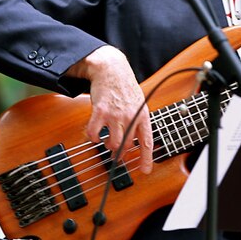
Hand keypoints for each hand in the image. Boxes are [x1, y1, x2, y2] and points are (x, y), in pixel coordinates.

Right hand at [67, 45, 152, 173]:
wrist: (112, 69)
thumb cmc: (125, 87)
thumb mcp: (139, 103)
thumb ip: (138, 121)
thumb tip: (136, 140)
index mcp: (142, 115)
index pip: (147, 141)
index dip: (146, 158)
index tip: (145, 170)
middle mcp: (130, 116)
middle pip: (127, 145)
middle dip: (121, 153)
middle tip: (117, 154)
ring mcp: (115, 114)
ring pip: (113, 143)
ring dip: (108, 146)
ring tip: (107, 141)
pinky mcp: (100, 111)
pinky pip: (95, 133)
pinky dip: (93, 137)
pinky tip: (95, 134)